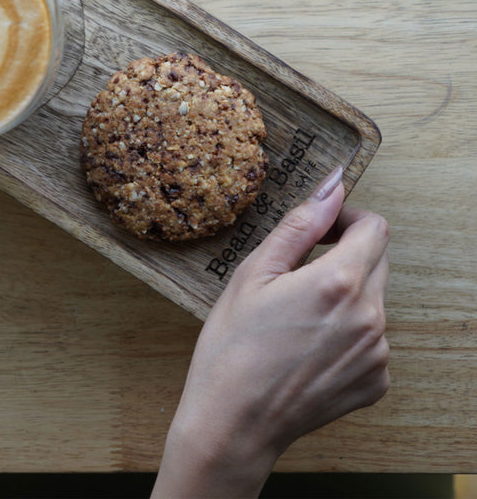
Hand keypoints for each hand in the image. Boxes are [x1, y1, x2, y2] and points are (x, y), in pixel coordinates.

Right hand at [152, 167, 389, 497]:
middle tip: (297, 275)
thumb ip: (300, 225)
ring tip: (296, 318)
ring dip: (345, 295)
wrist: (233, 423)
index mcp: (338, 282)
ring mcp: (377, 353)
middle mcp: (370, 316)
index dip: (348, 220)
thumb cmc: (232, 345)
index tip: (321, 231)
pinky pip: (372, 338)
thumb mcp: (253, 273)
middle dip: (344, 255)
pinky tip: (308, 347)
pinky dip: (348, 332)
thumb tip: (332, 187)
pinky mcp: (376, 381)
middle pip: (376, 262)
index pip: (374, 228)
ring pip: (373, 300)